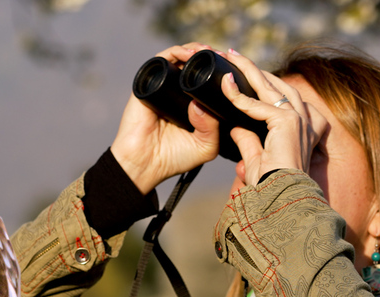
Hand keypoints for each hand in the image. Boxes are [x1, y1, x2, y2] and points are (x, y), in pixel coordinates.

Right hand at [110, 43, 221, 192]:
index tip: (234, 69)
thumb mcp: (206, 145)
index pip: (209, 81)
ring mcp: (163, 87)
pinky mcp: (147, 83)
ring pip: (181, 58)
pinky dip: (176, 51)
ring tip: (208, 51)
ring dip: (195, 50)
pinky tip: (189, 54)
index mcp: (193, 105)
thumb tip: (202, 103)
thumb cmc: (173, 158)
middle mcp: (178, 93)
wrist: (144, 164)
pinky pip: (162, 60)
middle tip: (223, 56)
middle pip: (195, 66)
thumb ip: (213, 126)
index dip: (221, 72)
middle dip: (210, 57)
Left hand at [219, 49, 327, 186]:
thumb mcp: (256, 159)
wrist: (282, 198)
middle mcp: (305, 120)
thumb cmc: (273, 186)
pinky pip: (259, 105)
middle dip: (255, 69)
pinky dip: (240, 97)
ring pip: (270, 86)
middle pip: (278, 85)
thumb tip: (235, 128)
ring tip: (231, 56)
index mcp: (304, 128)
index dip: (264, 83)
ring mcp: (299, 120)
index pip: (283, 98)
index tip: (244, 74)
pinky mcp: (287, 123)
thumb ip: (248, 141)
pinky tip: (226, 86)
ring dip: (249, 70)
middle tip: (234, 55)